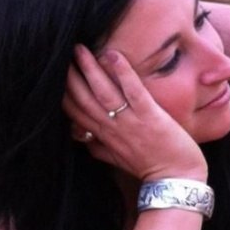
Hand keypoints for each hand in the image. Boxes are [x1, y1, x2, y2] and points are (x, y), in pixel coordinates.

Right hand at [63, 45, 206, 181]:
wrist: (176, 180)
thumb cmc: (150, 168)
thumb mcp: (119, 160)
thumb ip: (100, 149)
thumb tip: (83, 143)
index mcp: (103, 136)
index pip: (74, 111)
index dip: (61, 91)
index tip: (53, 73)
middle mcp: (112, 128)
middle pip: (83, 98)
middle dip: (69, 75)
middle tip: (60, 52)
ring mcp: (131, 122)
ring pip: (103, 92)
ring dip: (89, 69)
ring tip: (79, 49)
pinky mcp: (151, 117)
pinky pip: (133, 92)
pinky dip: (123, 73)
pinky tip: (113, 55)